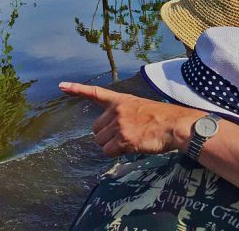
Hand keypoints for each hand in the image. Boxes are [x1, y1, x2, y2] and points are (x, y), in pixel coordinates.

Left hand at [59, 82, 201, 156]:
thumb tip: (112, 130)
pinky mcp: (123, 138)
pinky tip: (134, 145)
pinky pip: (109, 151)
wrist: (177, 125)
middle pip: (96, 129)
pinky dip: (119, 152)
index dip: (77, 89)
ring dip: (113, 145)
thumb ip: (124, 114)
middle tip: (127, 134)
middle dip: (107, 135)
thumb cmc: (163, 118)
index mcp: (121, 100)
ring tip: (133, 139)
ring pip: (101, 142)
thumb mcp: (141, 107)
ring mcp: (119, 124)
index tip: (61, 86)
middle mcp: (117, 111)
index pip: (95, 93)